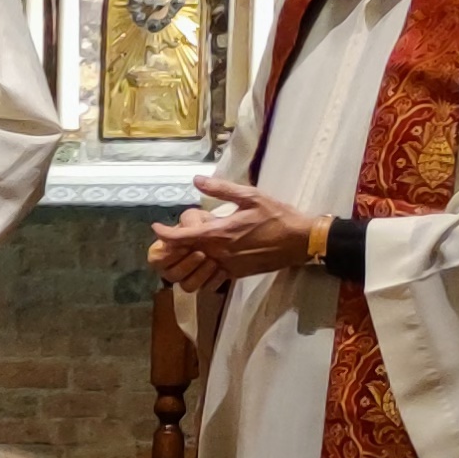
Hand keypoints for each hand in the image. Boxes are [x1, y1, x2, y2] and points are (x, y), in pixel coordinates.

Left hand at [146, 178, 322, 289]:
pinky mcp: (237, 274)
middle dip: (172, 248)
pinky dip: (203, 270)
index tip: (156, 228)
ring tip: (188, 247)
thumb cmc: (277, 216)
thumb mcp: (250, 196)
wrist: (301, 241)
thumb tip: (196, 180)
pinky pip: (212, 277)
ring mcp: (228, 267)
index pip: (181, 238)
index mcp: (220, 234)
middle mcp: (220, 253)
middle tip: (172, 236)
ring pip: (195, 272)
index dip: (164, 234)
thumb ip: (221, 189)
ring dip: (186, 262)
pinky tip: (207, 257)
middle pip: (183, 256)